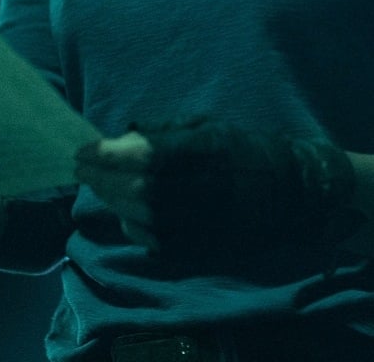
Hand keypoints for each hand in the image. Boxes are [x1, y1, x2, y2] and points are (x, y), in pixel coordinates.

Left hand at [74, 116, 362, 263]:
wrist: (292, 193)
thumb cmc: (246, 152)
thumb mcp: (211, 127)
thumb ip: (167, 131)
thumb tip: (123, 135)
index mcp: (211, 152)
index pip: (147, 155)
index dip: (109, 153)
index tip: (84, 149)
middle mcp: (207, 188)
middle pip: (137, 188)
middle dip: (102, 177)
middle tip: (81, 167)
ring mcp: (205, 221)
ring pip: (141, 216)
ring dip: (111, 200)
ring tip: (98, 186)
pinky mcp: (203, 246)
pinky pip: (154, 240)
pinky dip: (132, 225)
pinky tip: (126, 212)